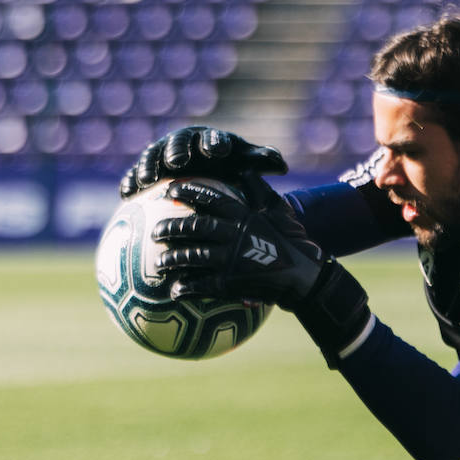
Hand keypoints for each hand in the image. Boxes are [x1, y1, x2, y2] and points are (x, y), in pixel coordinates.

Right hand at [119, 127, 287, 197]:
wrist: (207, 174)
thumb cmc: (231, 170)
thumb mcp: (248, 166)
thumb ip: (263, 162)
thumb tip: (281, 165)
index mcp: (212, 141)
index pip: (215, 140)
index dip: (215, 143)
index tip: (217, 151)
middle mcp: (185, 143)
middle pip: (179, 144)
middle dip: (176, 150)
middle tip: (176, 162)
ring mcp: (163, 154)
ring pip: (153, 156)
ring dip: (148, 166)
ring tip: (145, 180)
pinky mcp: (148, 168)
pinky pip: (136, 174)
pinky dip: (130, 181)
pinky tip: (125, 195)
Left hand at [153, 175, 370, 362]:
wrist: (304, 276)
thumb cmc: (292, 239)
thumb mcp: (278, 208)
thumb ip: (258, 189)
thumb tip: (244, 168)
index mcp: (242, 214)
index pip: (209, 198)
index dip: (186, 192)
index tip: (168, 190)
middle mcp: (232, 235)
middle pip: (194, 228)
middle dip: (171, 228)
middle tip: (155, 231)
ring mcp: (229, 260)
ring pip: (192, 256)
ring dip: (172, 259)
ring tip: (159, 263)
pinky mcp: (230, 283)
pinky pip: (201, 285)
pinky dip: (186, 287)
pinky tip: (174, 291)